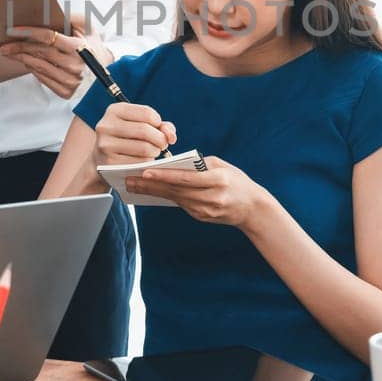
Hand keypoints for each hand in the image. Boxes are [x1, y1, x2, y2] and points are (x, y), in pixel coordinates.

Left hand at [0, 10, 114, 98]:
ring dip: (22, 58)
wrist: (106, 72)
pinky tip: (26, 62)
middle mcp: (75, 66)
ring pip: (39, 67)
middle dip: (19, 48)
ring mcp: (70, 81)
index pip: (48, 37)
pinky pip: (43, 79)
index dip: (29, 32)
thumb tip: (52, 10)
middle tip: (4, 45)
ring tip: (11, 53)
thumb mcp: (87, 27)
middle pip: (40, 53)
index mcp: (80, 48)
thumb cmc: (93, 46)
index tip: (13, 30)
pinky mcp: (66, 92)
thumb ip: (71, 17)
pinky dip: (32, 70)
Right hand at [93, 102, 175, 166]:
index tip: (157, 128)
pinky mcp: (109, 163)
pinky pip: (140, 163)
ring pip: (144, 148)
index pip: (146, 113)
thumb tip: (171, 136)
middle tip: (162, 144)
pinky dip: (148, 162)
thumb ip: (160, 126)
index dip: (158, 122)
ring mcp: (105, 145)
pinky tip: (145, 160)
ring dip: (155, 151)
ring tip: (154, 151)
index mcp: (114, 110)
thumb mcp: (140, 124)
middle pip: (145, 130)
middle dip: (160, 139)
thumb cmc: (128, 138)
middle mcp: (106, 126)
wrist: (102, 160)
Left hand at [125, 155, 272, 229]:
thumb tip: (172, 164)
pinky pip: (180, 204)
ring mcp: (206, 210)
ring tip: (133, 186)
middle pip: (175, 191)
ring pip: (174, 199)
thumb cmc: (236, 181)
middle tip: (128, 180)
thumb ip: (199, 165)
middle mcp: (211, 198)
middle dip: (150, 185)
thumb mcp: (222, 166)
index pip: (186, 178)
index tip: (145, 172)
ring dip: (152, 193)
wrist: (252, 208)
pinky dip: (165, 197)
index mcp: (218, 181)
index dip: (164, 176)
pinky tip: (150, 192)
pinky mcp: (201, 216)